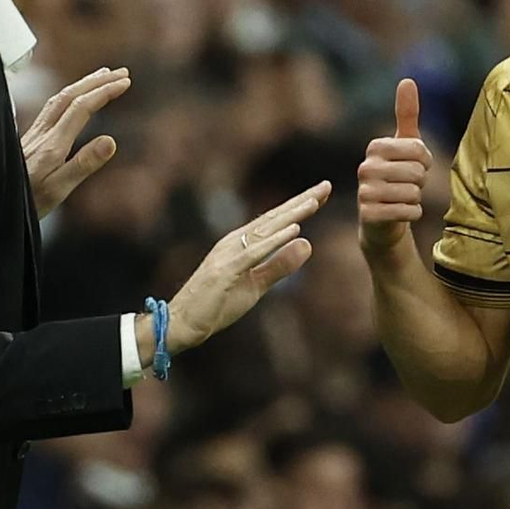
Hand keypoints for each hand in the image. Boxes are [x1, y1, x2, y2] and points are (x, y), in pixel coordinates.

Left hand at [21, 68, 130, 217]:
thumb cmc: (27, 201)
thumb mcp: (59, 189)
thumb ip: (84, 164)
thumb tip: (110, 141)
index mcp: (53, 143)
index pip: (82, 107)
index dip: (104, 92)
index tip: (125, 83)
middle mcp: (43, 132)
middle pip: (71, 96)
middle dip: (98, 81)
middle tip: (121, 72)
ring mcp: (35, 134)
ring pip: (60, 98)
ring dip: (83, 84)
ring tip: (102, 76)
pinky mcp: (29, 139)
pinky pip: (51, 107)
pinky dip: (68, 95)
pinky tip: (72, 97)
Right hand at [167, 183, 332, 350]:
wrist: (183, 323)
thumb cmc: (216, 304)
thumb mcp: (256, 285)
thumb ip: (280, 266)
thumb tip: (307, 243)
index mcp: (242, 244)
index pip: (275, 222)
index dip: (299, 207)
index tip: (323, 193)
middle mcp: (235, 242)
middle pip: (273, 218)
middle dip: (300, 201)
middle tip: (326, 185)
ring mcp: (228, 254)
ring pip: (265, 230)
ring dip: (290, 215)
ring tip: (315, 201)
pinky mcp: (225, 270)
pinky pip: (254, 252)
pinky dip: (274, 240)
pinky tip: (294, 229)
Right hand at [357, 78, 430, 261]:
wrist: (382, 219)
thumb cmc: (397, 177)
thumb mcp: (404, 145)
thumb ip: (406, 114)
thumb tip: (407, 80)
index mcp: (375, 147)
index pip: (419, 150)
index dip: (425, 161)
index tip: (414, 166)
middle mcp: (365, 167)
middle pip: (417, 173)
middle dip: (420, 183)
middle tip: (408, 186)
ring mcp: (365, 192)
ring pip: (413, 193)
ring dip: (416, 199)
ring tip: (402, 199)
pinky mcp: (368, 215)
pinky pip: (408, 212)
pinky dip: (413, 214)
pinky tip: (401, 213)